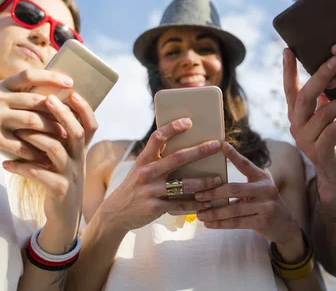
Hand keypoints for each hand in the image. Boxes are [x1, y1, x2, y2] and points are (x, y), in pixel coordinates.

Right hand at [0, 69, 73, 162]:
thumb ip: (11, 94)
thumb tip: (42, 93)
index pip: (28, 75)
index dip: (51, 76)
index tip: (70, 81)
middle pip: (35, 101)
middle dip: (57, 110)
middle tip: (74, 117)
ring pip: (31, 122)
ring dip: (51, 130)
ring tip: (65, 137)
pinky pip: (19, 145)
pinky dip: (34, 152)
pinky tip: (45, 157)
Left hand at [2, 92, 96, 248]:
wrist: (64, 215)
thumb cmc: (59, 179)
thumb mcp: (66, 158)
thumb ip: (61, 138)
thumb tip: (46, 109)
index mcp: (81, 150)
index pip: (91, 125)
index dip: (85, 109)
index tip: (72, 92)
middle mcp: (80, 160)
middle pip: (77, 133)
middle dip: (62, 114)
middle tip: (47, 99)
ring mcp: (71, 175)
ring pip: (57, 151)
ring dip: (37, 138)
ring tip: (18, 131)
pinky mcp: (59, 190)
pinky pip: (40, 175)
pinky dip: (22, 168)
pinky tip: (6, 164)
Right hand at [99, 118, 222, 232]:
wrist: (116, 213)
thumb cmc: (135, 186)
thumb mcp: (141, 169)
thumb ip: (158, 158)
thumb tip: (186, 145)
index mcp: (144, 159)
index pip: (158, 137)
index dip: (173, 128)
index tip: (189, 121)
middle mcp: (147, 172)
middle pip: (177, 158)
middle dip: (200, 151)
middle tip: (217, 145)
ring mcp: (151, 190)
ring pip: (184, 184)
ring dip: (204, 182)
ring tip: (219, 179)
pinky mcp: (155, 207)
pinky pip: (180, 205)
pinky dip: (196, 203)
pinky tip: (208, 202)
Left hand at [195, 142, 301, 249]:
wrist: (285, 226)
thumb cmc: (264, 205)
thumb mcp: (257, 190)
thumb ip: (241, 187)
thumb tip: (211, 184)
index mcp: (261, 177)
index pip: (245, 164)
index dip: (234, 154)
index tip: (222, 144)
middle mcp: (265, 188)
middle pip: (235, 189)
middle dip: (213, 192)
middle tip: (197, 195)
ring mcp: (266, 205)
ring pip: (234, 209)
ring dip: (214, 212)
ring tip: (199, 213)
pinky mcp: (263, 221)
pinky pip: (237, 222)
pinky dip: (221, 224)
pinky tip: (209, 224)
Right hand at [283, 49, 335, 202]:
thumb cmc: (335, 141)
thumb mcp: (329, 117)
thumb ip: (326, 98)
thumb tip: (335, 70)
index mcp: (296, 115)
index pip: (289, 88)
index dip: (288, 70)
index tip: (288, 49)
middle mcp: (296, 126)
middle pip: (304, 96)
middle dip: (321, 76)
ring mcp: (306, 140)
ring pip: (325, 112)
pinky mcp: (320, 152)